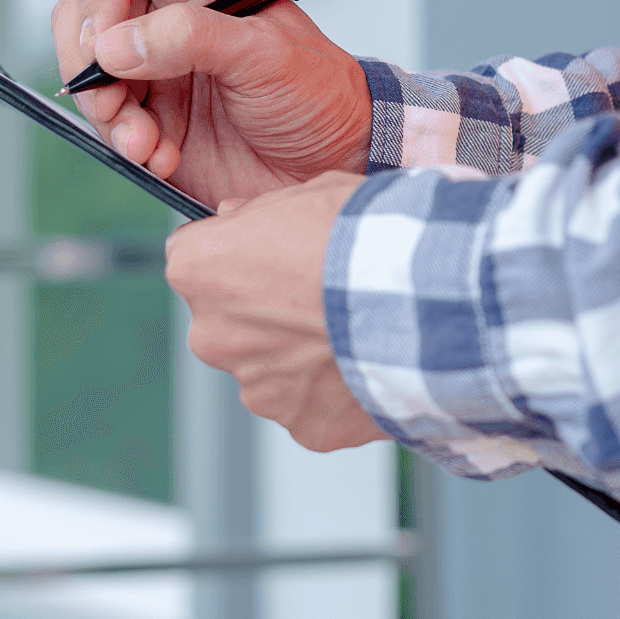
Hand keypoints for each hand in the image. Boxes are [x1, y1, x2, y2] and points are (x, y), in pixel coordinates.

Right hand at [51, 0, 371, 205]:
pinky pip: (106, 121)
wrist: (333, 159)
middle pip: (83, 13)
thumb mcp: (265, 54)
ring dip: (109, 114)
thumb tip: (115, 44)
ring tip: (148, 143)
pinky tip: (163, 156)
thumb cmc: (318, 93)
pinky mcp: (150, 113)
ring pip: (87, 73)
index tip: (108, 46)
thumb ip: (191, 39)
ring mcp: (154, 63)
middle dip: (91, 64)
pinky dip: (125, 143)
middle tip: (116, 101)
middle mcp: (168, 11)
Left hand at [166, 171, 388, 450]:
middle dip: (265, 313)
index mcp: (200, 270)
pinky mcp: (303, 425)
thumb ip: (262, 211)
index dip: (236, 254)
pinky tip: (368, 363)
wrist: (424, 297)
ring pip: (271, 370)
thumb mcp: (312, 193)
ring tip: (355, 331)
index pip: (194, 260)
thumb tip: (237, 218)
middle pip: (228, 324)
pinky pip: (312, 406)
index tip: (270, 254)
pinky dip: (335, 391)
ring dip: (301, 356)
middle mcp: (212, 336)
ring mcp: (257, 388)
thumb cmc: (367, 236)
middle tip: (321, 296)